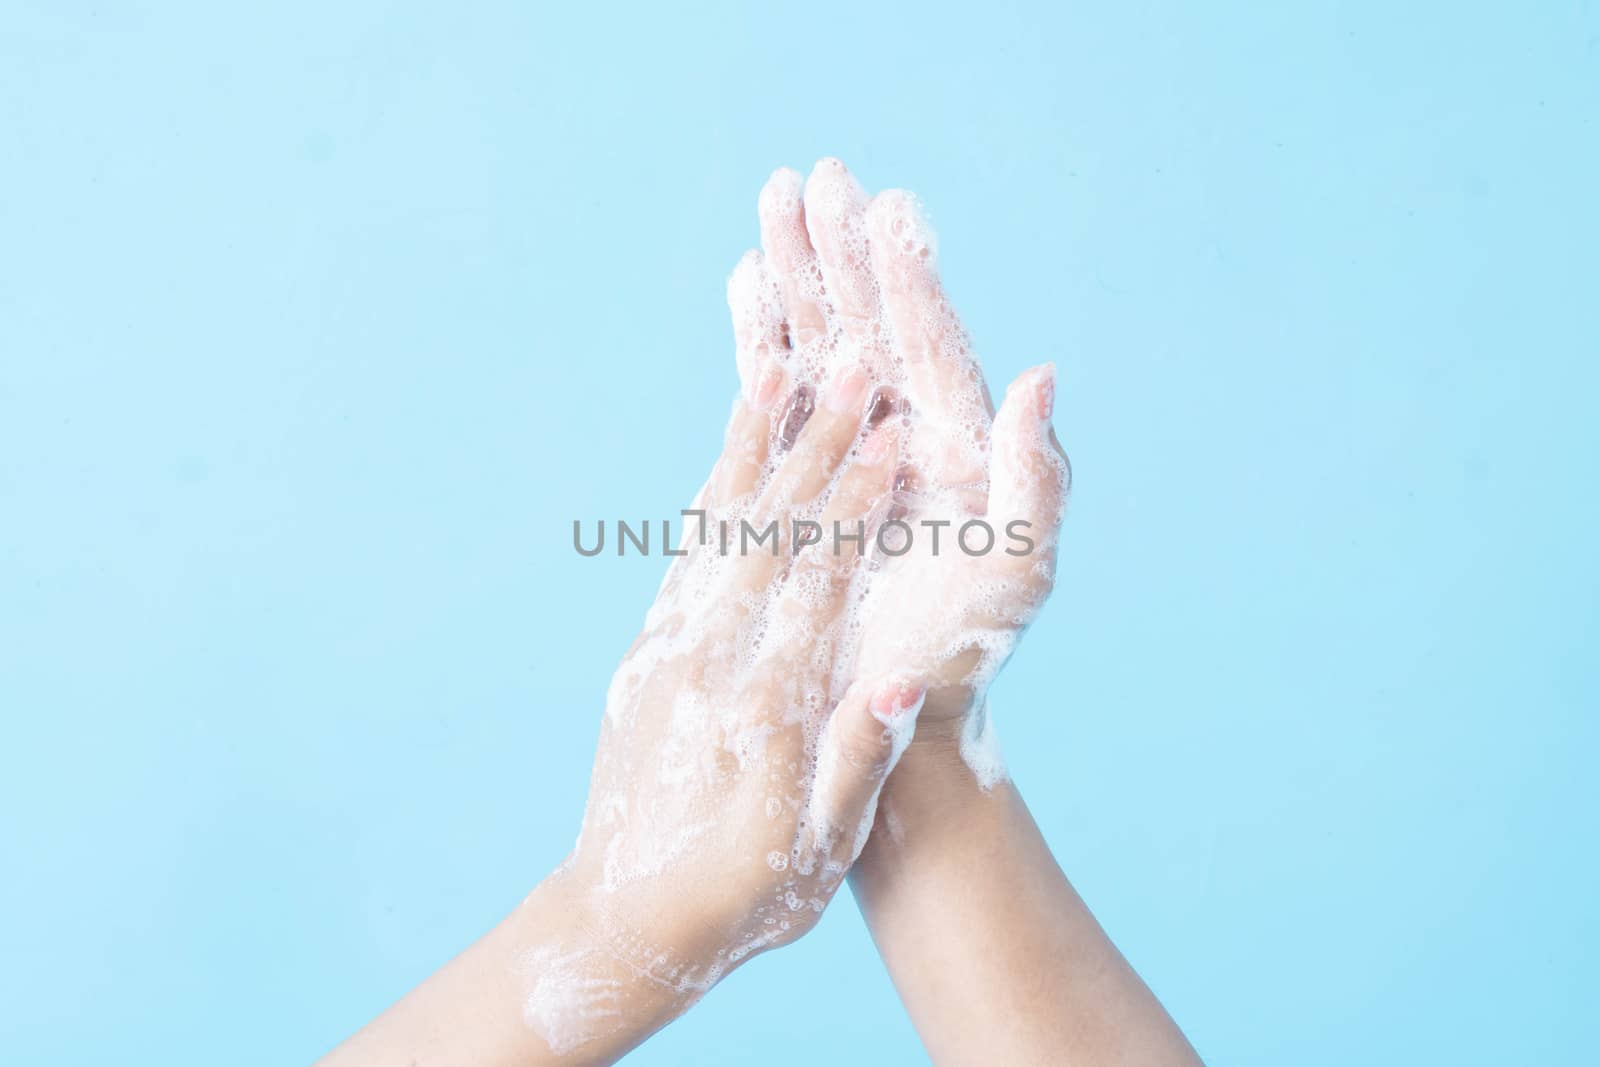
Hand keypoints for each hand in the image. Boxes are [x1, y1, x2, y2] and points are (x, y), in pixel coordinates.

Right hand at [731, 160, 1069, 765]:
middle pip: (868, 325)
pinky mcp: (804, 474)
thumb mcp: (1020, 566)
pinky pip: (779, 394)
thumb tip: (1040, 374)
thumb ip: (1038, 475)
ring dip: (796, 276)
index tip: (887, 208)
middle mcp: (904, 433)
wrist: (901, 706)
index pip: (930, 346)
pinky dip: (760, 339)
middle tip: (813, 177)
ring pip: (820, 345)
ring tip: (771, 205)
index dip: (907, 279)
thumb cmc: (968, 647)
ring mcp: (852, 449)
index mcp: (958, 445)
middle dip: (840, 252)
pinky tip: (745, 289)